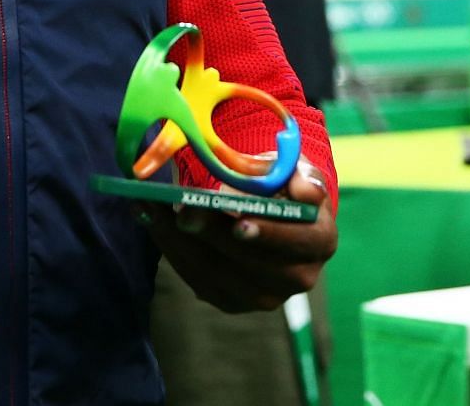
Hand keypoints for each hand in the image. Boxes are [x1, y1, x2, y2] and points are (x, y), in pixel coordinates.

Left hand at [140, 162, 336, 313]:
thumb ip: (301, 176)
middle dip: (213, 236)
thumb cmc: (282, 182)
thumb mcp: (295, 168)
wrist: (270, 209)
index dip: (269, 234)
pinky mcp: (232, 300)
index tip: (239, 223)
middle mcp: (298, 277)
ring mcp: (264, 295)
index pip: (299, 243)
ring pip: (219, 275)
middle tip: (183, 210)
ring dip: (180, 241)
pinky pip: (198, 280)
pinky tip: (150, 218)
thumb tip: (303, 192)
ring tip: (151, 207)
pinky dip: (170, 249)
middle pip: (253, 264)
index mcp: (319, 240)